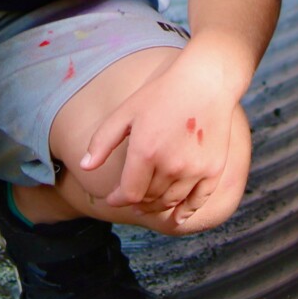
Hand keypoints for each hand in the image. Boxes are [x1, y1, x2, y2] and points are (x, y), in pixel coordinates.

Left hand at [78, 50, 241, 227]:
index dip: (117, 199)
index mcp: (146, 152)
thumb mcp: (126, 112)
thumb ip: (103, 141)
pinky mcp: (213, 171)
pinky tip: (176, 216)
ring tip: (148, 202)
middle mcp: (170, 166)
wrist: (206, 82)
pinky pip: (197, 203)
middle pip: (149, 199)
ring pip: (170, 202)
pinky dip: (185, 213)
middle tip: (129, 197)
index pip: (128, 193)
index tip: (111, 198)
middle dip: (135, 201)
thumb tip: (84, 166)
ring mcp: (194, 170)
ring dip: (156, 206)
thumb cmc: (162, 94)